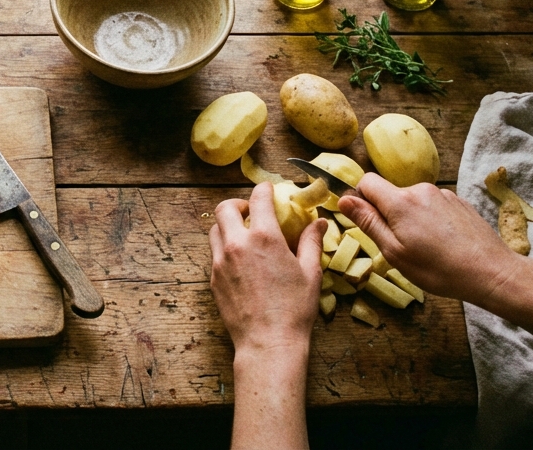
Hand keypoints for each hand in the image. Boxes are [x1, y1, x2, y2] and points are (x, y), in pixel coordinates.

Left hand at [209, 182, 324, 353]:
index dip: (264, 190)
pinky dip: (224, 249)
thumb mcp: (310, 273)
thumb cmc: (294, 309)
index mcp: (263, 237)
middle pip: (224, 208)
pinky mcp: (213, 279)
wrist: (268, 342)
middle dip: (237, 204)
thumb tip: (319, 223)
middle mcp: (237, 244)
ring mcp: (220, 262)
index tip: (269, 190)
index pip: (258, 199)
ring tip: (244, 236)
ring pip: (215, 230)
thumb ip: (311, 242)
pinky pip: (214, 254)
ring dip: (227, 226)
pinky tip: (240, 262)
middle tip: (250, 213)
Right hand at [338, 173, 527, 306]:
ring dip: (412, 219)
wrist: (491, 272)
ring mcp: (443, 194)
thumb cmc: (439, 269)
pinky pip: (433, 206)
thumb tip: (344, 199)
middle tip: (402, 247)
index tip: (368, 222)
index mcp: (400, 201)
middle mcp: (421, 189)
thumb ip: (368, 222)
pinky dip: (431, 221)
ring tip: (428, 248)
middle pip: (391, 194)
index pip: (367, 181)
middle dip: (389, 215)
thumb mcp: (394, 252)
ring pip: (413, 201)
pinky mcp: (459, 202)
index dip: (361, 199)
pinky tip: (444, 243)